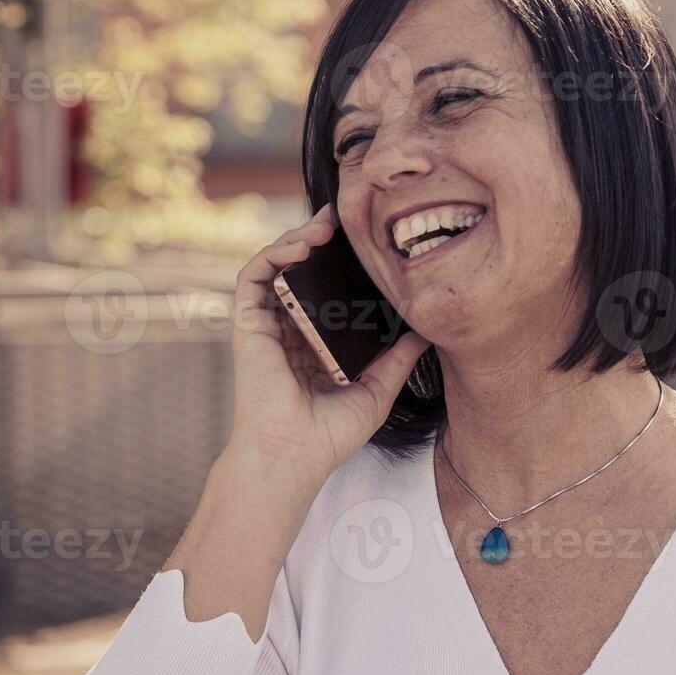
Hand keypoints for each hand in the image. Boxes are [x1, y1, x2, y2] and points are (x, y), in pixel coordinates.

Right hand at [226, 203, 430, 488]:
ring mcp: (267, 326)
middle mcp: (288, 330)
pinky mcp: (248, 325)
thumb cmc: (328, 434)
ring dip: (297, 239)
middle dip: (319, 239)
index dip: (340, 263)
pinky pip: (254, 277)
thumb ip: (398, 358)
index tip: (365, 241)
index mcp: (314, 343)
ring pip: (276, 266)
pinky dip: (274, 254)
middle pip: (300, 271)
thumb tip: (427, 330)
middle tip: (346, 218)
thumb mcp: (377, 389)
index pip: (325, 290)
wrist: (293, 457)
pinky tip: (301, 247)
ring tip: (325, 227)